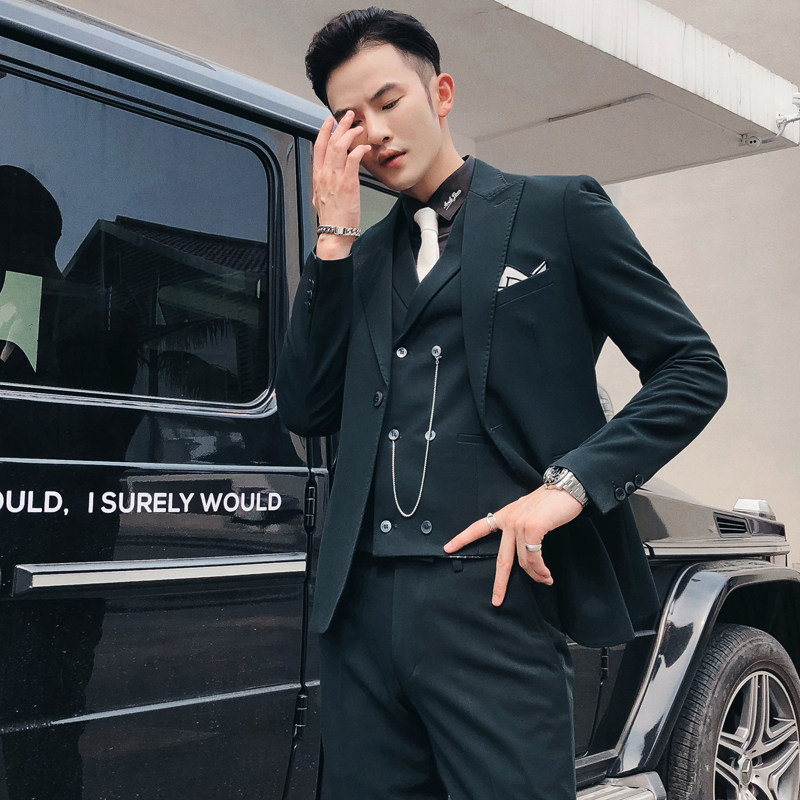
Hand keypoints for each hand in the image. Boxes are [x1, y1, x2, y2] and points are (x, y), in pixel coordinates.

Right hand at [312, 112, 370, 259]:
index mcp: (318, 177)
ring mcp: (336, 178)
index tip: (329, 121)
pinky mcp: (348, 184)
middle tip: (347, 117)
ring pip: (340, 148)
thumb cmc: (331, 218)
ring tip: (357, 127)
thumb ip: (323, 182)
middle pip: (330, 143)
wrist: (334, 232)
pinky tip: (364, 147)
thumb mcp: (320, 197)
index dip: (323, 131)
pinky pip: (353, 160)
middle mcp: (325, 175)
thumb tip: (327, 176)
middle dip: (339, 126)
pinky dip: (359, 150)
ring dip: (349, 134)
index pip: (318, 147)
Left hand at [443, 486, 582, 605]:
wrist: (568, 488)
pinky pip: (534, 558)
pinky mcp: (533, 528)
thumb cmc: (552, 501)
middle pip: (501, 558)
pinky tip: (546, 574)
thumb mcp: (530, 512)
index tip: (448, 548)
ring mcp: (520, 524)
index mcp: (506, 515)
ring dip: (535, 575)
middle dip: (499, 582)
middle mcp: (509, 519)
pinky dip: (541, 569)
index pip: (479, 527)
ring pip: (523, 561)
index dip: (463, 539)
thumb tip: (525, 548)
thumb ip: (522, 527)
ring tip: (544, 579)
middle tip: (497, 599)